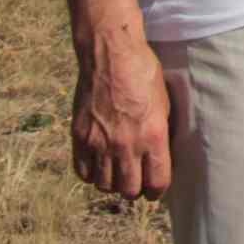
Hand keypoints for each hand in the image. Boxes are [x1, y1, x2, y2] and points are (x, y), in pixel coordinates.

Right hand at [70, 35, 171, 198]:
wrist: (110, 53)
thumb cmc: (143, 72)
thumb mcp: (164, 102)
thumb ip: (160, 133)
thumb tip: (161, 156)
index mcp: (153, 135)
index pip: (156, 182)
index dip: (158, 190)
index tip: (156, 187)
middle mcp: (126, 144)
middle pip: (129, 190)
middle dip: (135, 189)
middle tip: (136, 180)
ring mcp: (99, 142)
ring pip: (105, 185)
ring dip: (113, 182)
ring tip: (117, 171)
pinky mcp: (79, 137)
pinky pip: (83, 172)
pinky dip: (91, 173)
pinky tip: (98, 163)